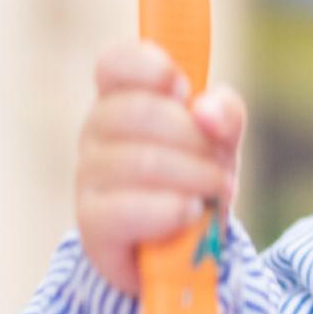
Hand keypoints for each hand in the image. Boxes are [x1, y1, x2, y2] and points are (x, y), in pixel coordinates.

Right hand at [75, 39, 246, 295]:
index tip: (182, 88)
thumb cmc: (198, 179)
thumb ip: (224, 113)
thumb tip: (206, 111)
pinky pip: (124, 209)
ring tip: (218, 192)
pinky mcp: (91, 225)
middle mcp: (97, 133)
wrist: (187, 249)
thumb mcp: (222, 140)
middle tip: (221, 164)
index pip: (115, 63)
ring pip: (140, 160)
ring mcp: (88, 178)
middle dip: (195, 138)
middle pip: (137, 111)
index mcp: (124, 99)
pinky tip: (191, 213)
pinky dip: (170, 210)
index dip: (148, 67)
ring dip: (196, 177)